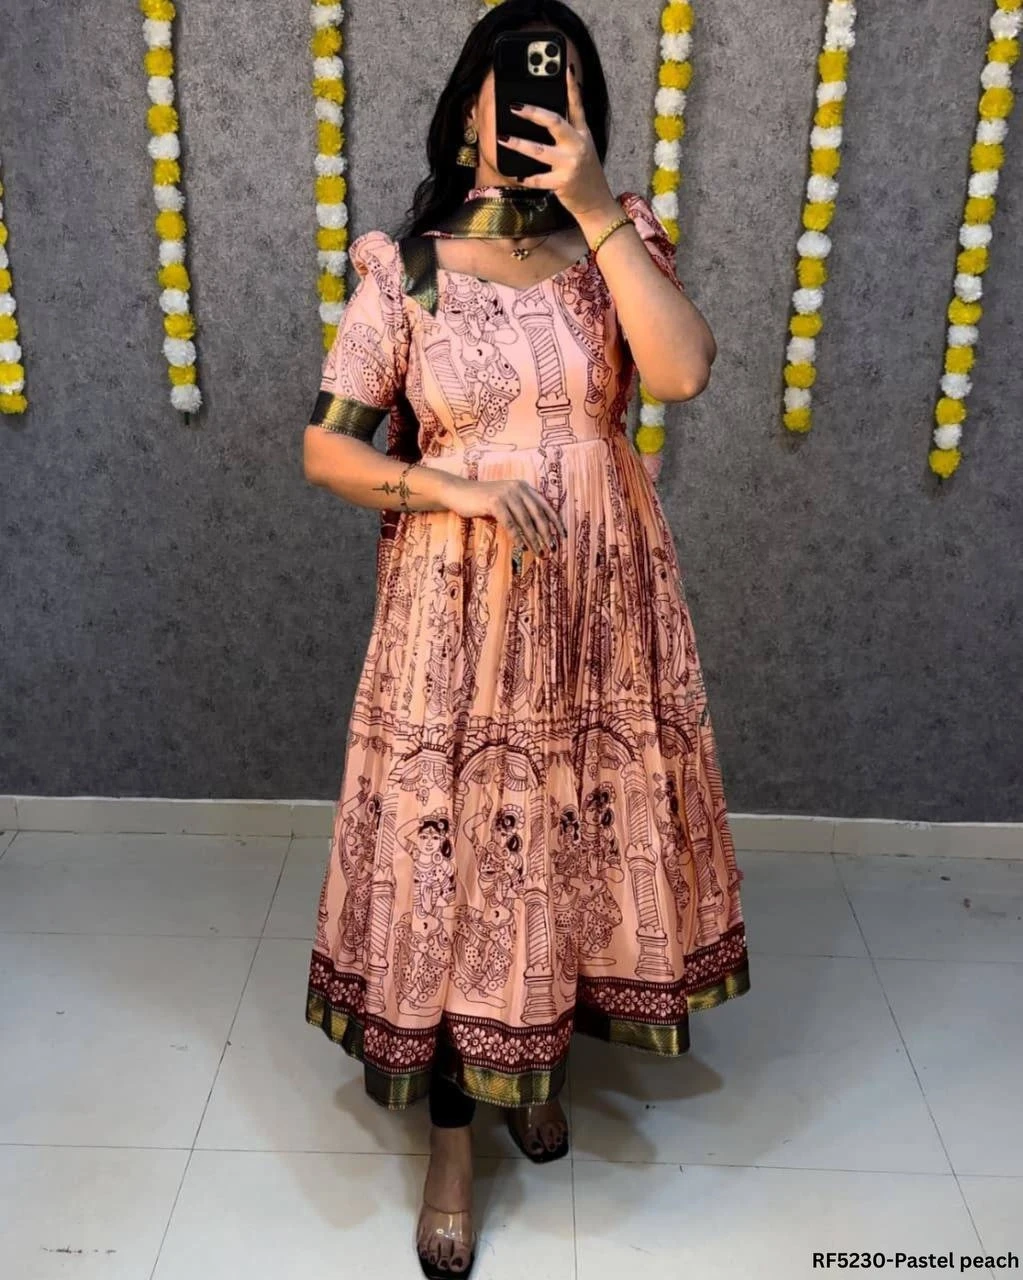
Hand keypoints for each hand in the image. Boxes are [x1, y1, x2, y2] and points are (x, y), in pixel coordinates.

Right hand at [442, 474, 566, 559]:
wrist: (458, 492)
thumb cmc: (482, 501)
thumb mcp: (505, 502)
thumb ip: (520, 510)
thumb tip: (537, 531)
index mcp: (524, 487)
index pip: (545, 506)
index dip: (555, 521)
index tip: (563, 536)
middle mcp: (518, 488)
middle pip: (538, 514)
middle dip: (547, 533)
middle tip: (553, 549)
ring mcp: (506, 494)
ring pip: (525, 520)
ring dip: (534, 539)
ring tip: (539, 552)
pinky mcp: (494, 502)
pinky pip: (510, 523)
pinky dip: (517, 536)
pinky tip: (522, 547)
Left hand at [501, 64, 615, 221]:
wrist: (595, 202)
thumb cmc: (585, 174)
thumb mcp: (583, 147)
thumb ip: (569, 131)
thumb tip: (545, 116)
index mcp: (582, 134)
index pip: (577, 105)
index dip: (571, 86)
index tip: (564, 67)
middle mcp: (577, 145)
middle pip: (554, 122)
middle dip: (533, 112)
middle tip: (514, 106)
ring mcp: (570, 164)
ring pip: (539, 151)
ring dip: (519, 144)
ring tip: (503, 138)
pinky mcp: (562, 182)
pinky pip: (537, 178)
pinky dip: (525, 177)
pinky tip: (516, 174)